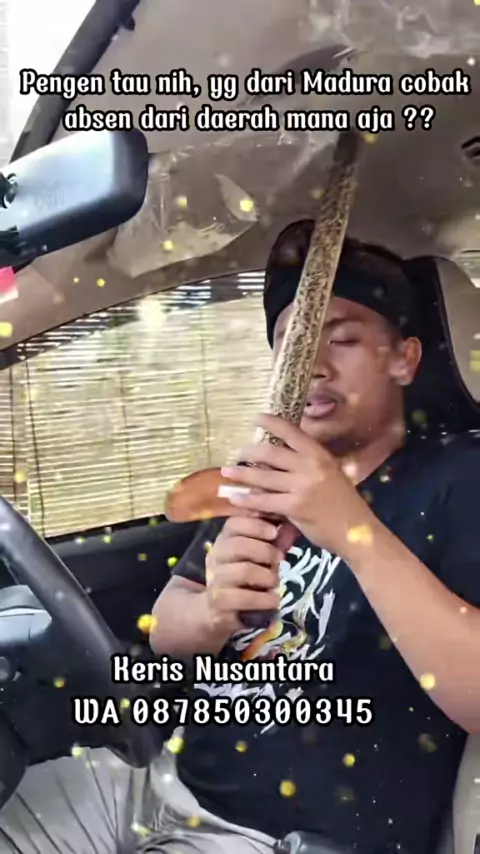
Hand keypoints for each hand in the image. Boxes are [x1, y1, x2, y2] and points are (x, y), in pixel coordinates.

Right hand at [204, 515, 284, 632]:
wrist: (224, 610)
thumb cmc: (248, 578)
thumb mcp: (259, 555)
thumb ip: (269, 540)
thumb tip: (286, 527)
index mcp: (224, 540)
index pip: (234, 523)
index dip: (256, 525)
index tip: (275, 532)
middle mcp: (215, 557)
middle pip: (237, 545)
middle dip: (265, 551)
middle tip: (280, 560)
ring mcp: (214, 580)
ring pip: (244, 571)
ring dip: (267, 576)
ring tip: (276, 582)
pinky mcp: (218, 603)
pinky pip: (243, 598)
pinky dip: (264, 599)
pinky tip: (273, 600)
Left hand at [221, 413, 374, 558]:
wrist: (357, 531)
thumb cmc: (343, 502)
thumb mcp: (330, 474)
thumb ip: (308, 463)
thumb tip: (281, 452)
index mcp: (320, 454)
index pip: (291, 431)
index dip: (271, 423)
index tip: (256, 418)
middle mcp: (310, 466)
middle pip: (270, 453)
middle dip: (248, 453)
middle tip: (236, 454)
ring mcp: (302, 486)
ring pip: (262, 477)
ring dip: (241, 475)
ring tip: (226, 472)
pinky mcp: (294, 507)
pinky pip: (264, 501)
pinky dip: (246, 500)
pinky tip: (235, 498)